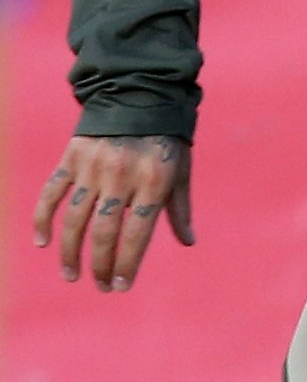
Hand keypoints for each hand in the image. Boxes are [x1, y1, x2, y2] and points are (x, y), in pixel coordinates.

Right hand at [29, 134, 194, 293]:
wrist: (138, 94)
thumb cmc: (166, 139)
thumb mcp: (180, 170)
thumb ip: (179, 208)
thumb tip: (188, 242)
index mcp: (153, 182)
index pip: (137, 233)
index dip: (127, 263)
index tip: (120, 286)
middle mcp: (121, 177)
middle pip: (104, 232)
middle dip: (101, 265)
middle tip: (100, 287)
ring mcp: (93, 167)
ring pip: (74, 219)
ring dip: (70, 251)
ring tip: (71, 274)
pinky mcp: (72, 157)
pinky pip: (51, 193)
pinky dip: (42, 218)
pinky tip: (42, 242)